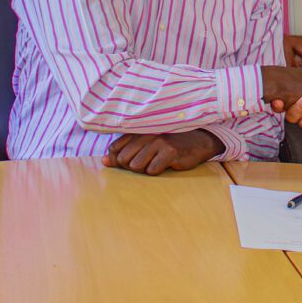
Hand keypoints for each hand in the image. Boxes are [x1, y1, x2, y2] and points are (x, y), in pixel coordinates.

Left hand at [102, 130, 224, 174]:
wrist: (198, 141)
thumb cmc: (169, 144)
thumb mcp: (145, 145)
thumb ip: (123, 151)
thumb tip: (104, 162)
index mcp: (138, 130)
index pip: (114, 148)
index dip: (117, 160)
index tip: (128, 162)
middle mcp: (146, 134)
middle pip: (123, 159)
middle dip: (132, 167)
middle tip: (147, 163)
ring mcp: (158, 142)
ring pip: (136, 166)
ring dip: (145, 169)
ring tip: (156, 163)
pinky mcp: (170, 151)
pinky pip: (152, 170)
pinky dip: (157, 171)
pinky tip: (166, 164)